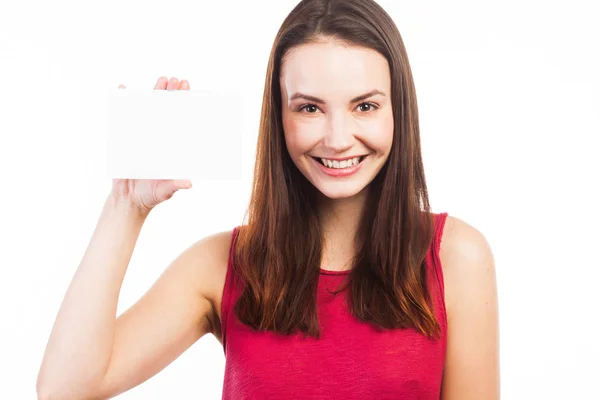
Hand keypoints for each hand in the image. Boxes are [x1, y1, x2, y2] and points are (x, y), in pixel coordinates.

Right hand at [111, 77, 192, 213]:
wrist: (128, 200)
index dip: (184, 106)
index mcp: (171, 146)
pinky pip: (124, 118)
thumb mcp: (164, 190)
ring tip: (162, 79)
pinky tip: (123, 88)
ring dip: (154, 94)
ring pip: (149, 111)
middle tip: (177, 80)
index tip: (189, 91)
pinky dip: (122, 103)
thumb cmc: (151, 195)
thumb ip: (175, 186)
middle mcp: (158, 138)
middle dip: (172, 95)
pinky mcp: (124, 138)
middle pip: (167, 111)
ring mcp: (141, 136)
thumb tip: (189, 183)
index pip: (180, 121)